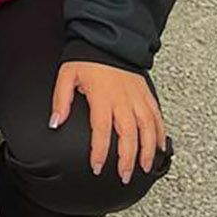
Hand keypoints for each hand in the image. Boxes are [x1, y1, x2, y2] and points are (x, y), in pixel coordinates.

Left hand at [51, 60, 166, 182]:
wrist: (108, 40)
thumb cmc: (86, 58)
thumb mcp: (66, 76)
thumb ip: (60, 101)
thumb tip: (55, 122)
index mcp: (102, 97)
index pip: (101, 131)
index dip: (99, 152)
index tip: (97, 167)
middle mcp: (123, 100)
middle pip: (129, 136)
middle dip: (127, 159)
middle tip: (123, 176)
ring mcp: (138, 98)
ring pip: (148, 130)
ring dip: (147, 151)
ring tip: (143, 167)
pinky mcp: (147, 95)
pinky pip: (157, 118)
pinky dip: (161, 134)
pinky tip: (160, 148)